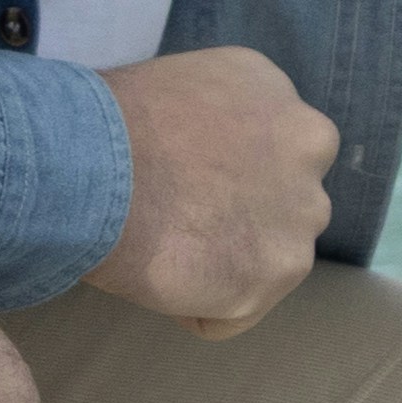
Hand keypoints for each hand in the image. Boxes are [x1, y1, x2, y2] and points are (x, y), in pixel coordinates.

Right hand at [90, 43, 332, 332]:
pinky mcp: (277, 271)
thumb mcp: (179, 89)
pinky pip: (233, 313)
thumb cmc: (104, 121)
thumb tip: (200, 165)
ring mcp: (300, 212)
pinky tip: (159, 277)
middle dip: (238, 220)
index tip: (180, 185)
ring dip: (221, 266)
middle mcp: (309, 144)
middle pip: (281, 204)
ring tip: (163, 251)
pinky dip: (196, 309)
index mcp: (277, 94)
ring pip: (266, 259)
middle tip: (174, 222)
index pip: (271, 152)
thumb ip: (212, 126)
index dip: (222, 177)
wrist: (92, 162)